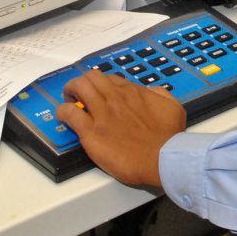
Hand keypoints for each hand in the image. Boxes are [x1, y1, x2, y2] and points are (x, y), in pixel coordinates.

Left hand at [56, 70, 186, 187]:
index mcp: (134, 93)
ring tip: (68, 99)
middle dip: (83, 81)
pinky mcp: (91, 132)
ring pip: (79, 88)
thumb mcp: (172, 107)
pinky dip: (63, 111)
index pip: (111, 79)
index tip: (100, 91)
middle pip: (92, 77)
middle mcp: (116, 98)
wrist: (161, 158)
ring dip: (70, 91)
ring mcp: (102, 113)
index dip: (102, 84)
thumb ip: (159, 95)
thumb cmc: (167, 138)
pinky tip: (64, 116)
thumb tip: (150, 92)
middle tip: (79, 92)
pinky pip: (70, 113)